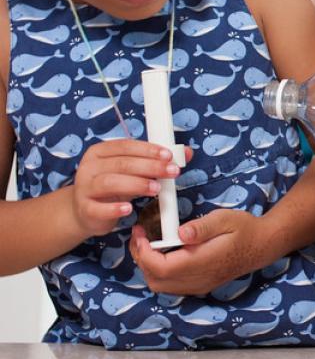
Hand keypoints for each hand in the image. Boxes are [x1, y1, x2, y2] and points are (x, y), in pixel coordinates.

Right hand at [70, 140, 184, 236]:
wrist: (86, 212)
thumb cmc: (114, 187)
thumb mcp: (134, 171)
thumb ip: (157, 161)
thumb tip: (186, 153)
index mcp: (100, 152)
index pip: (125, 146)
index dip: (148, 149)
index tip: (168, 155)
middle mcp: (89, 167)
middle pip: (121, 164)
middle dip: (150, 167)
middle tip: (171, 172)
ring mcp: (84, 188)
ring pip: (110, 183)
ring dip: (136, 184)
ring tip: (156, 189)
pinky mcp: (85, 209)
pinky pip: (98, 208)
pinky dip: (114, 208)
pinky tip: (129, 209)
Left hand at [129, 210, 266, 295]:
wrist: (262, 245)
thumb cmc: (245, 229)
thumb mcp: (225, 219)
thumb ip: (202, 227)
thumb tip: (180, 232)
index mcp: (202, 262)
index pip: (160, 267)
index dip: (143, 252)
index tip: (140, 232)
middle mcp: (198, 279)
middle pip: (155, 280)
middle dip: (141, 259)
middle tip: (140, 237)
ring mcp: (199, 285)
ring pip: (161, 286)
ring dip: (149, 267)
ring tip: (149, 244)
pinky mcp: (200, 286)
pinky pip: (171, 286)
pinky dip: (160, 272)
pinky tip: (165, 254)